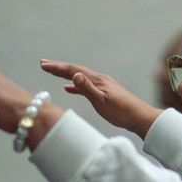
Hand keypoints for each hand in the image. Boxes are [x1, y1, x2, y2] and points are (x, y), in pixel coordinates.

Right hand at [40, 59, 160, 137]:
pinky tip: (70, 88)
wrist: (139, 117)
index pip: (73, 70)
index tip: (43, 64)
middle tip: (43, 63)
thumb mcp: (101, 101)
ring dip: (66, 74)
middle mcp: (99, 79)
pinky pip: (85, 86)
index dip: (57, 67)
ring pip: (80, 77)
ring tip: (53, 72)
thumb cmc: (121, 112)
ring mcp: (102, 85)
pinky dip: (75, 85)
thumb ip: (87, 88)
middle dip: (59, 67)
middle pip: (75, 70)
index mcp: (97, 80)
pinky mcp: (105, 93)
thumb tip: (74, 75)